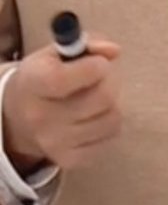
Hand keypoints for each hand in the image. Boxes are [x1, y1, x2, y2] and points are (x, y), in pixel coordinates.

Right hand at [2, 38, 121, 172]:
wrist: (18, 119)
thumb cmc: (45, 77)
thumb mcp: (57, 53)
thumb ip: (88, 44)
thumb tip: (113, 51)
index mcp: (33, 84)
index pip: (73, 76)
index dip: (94, 66)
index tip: (97, 62)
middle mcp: (40, 117)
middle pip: (104, 97)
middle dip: (109, 81)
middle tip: (99, 78)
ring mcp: (54, 143)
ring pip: (113, 117)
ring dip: (111, 104)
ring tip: (94, 98)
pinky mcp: (70, 159)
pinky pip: (112, 136)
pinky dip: (108, 124)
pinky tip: (91, 118)